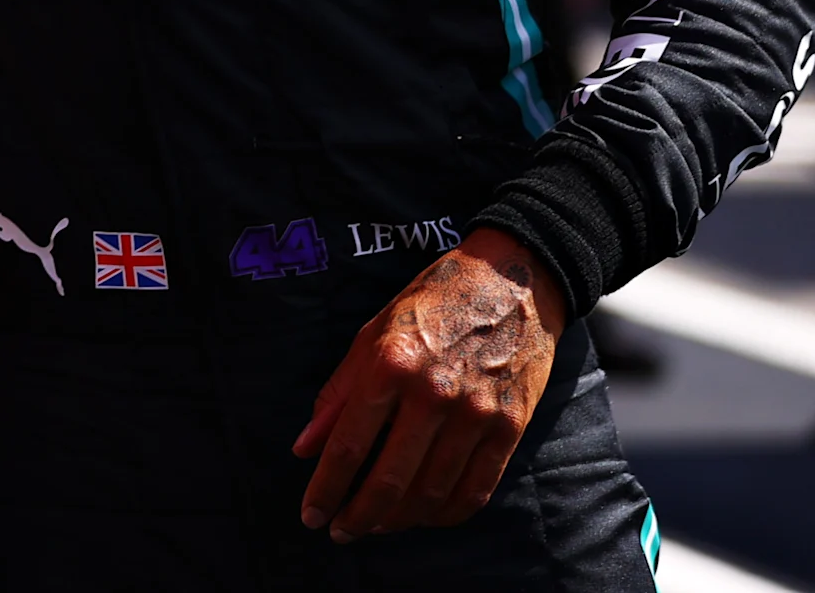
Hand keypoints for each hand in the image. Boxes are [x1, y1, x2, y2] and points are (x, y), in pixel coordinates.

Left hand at [292, 226, 563, 541]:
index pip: (348, 445)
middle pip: (390, 480)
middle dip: (359, 516)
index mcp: (390, 364)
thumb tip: (304, 449)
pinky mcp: (509, 427)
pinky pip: (474, 489)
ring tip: (376, 526)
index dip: (325, 488)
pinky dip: (445, 514)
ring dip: (398, 521)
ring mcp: (476, 413)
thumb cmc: (431, 304)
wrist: (510, 281)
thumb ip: (337, 394)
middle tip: (341, 532)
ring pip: (431, 493)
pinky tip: (424, 517)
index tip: (311, 515)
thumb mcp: (372, 335)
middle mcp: (433, 392)